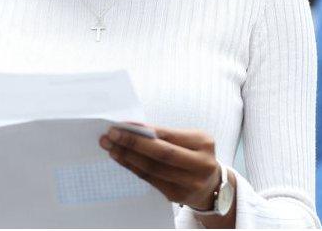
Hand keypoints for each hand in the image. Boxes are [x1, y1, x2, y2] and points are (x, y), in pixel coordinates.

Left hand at [99, 123, 220, 210]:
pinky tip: (121, 159)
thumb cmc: (193, 155)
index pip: (167, 135)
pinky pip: (151, 180)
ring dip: (128, 156)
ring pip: (153, 168)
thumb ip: (165, 135)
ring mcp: (191, 183)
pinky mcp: (178, 196)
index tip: (121, 125)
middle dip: (132, 143)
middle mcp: (201, 164)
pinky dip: (133, 168)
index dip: (143, 131)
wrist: (210, 185)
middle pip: (161, 153)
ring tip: (111, 147)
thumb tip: (131, 128)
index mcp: (203, 143)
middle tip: (111, 135)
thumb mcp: (189, 140)